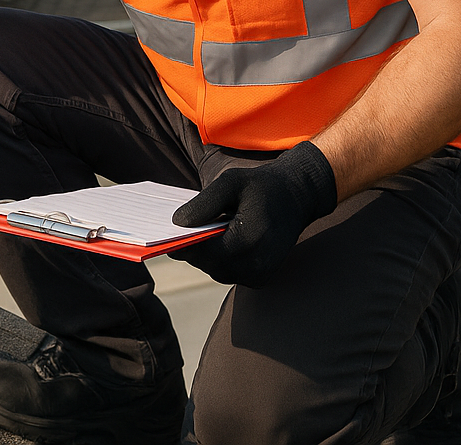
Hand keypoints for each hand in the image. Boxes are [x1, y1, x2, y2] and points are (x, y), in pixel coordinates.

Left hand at [170, 141, 336, 286]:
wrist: (298, 197)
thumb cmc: (262, 185)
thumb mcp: (231, 182)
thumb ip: (204, 202)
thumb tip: (177, 223)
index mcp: (248, 241)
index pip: (201, 251)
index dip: (181, 242)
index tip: (162, 233)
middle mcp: (255, 265)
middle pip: (206, 263)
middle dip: (192, 246)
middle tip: (176, 230)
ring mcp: (258, 275)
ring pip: (215, 269)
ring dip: (205, 252)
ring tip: (199, 230)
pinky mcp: (259, 279)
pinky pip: (228, 271)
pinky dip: (219, 257)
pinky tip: (218, 237)